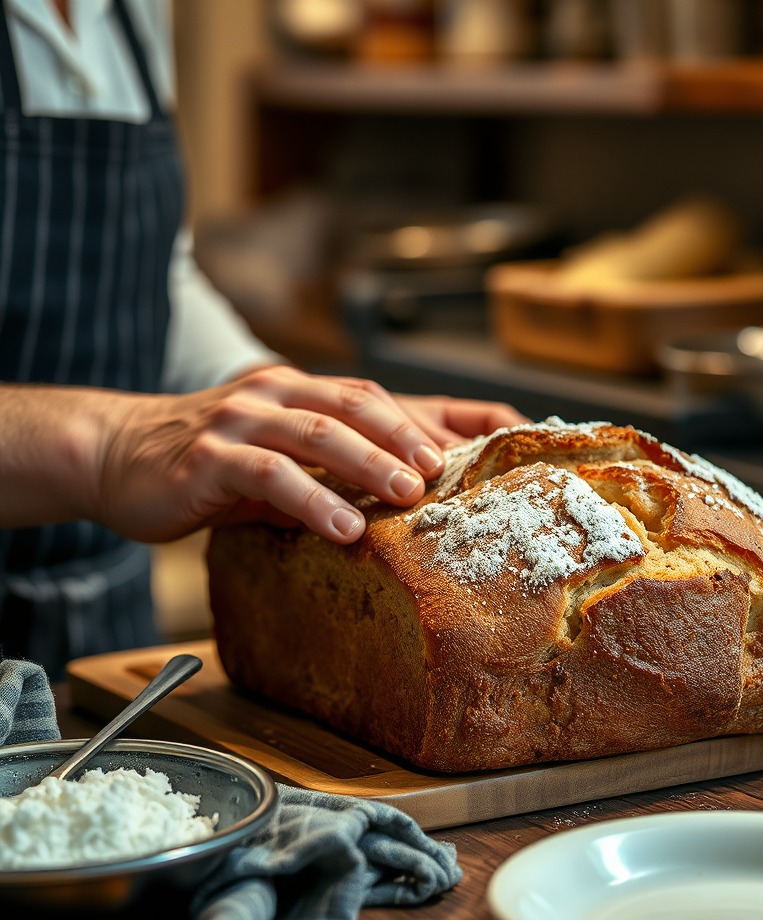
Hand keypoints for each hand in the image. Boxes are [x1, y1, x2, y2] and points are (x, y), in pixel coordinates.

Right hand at [0, 370, 527, 545]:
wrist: (115, 455)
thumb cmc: (211, 463)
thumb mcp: (280, 459)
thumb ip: (334, 468)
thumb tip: (406, 491)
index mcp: (301, 391)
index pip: (380, 396)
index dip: (435, 414)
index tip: (487, 435)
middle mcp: (277, 393)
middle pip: (356, 403)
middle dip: (407, 434)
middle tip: (449, 469)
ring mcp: (242, 420)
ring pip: (318, 431)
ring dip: (369, 461)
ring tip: (409, 492)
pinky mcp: (210, 457)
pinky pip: (269, 476)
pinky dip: (311, 499)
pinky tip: (341, 527)